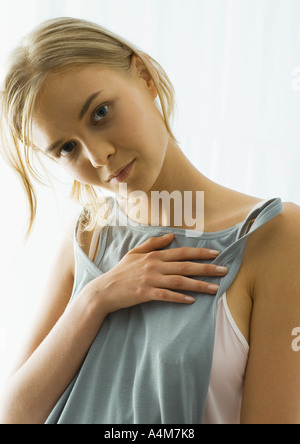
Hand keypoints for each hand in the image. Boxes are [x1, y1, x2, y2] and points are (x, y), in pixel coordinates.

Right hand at [91, 233, 227, 314]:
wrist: (105, 290)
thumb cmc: (121, 272)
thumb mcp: (135, 253)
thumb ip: (153, 243)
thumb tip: (172, 236)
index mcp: (154, 255)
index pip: (181, 252)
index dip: (200, 252)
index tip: (216, 253)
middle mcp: (154, 265)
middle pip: (185, 266)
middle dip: (207, 268)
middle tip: (224, 271)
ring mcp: (150, 280)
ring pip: (180, 281)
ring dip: (199, 285)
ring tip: (215, 289)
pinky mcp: (145, 293)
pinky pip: (166, 295)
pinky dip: (179, 298)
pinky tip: (192, 300)